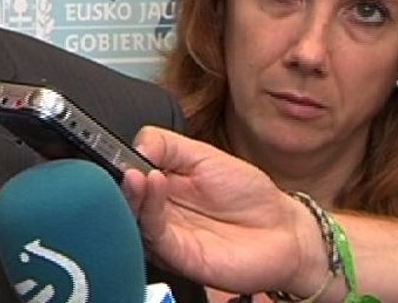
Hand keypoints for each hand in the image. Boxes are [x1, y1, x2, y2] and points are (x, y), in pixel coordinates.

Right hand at [121, 127, 319, 294]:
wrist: (282, 231)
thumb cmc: (247, 195)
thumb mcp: (204, 154)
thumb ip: (167, 144)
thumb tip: (136, 142)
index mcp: (158, 186)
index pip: (125, 172)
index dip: (117, 160)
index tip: (115, 147)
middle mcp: (157, 211)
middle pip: (124, 197)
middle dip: (119, 179)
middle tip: (125, 164)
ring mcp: (165, 233)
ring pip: (134, 217)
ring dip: (132, 194)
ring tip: (138, 173)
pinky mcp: (177, 255)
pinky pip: (154, 234)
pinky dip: (150, 209)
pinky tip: (155, 184)